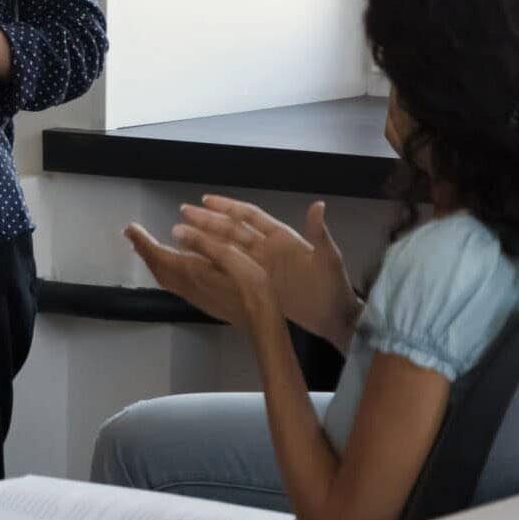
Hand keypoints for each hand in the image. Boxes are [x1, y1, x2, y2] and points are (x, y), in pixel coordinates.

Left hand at [124, 222, 279, 331]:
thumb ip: (203, 243)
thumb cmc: (251, 286)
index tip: (130, 228)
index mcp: (192, 271)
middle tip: (131, 234)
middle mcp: (187, 285)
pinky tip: (168, 267)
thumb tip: (175, 231)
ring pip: (162, 277)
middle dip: (143, 249)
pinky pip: (172, 283)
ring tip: (144, 248)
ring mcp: (193, 296)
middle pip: (156, 267)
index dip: (142, 241)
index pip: (158, 254)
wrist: (262, 321)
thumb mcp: (231, 256)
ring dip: (151, 261)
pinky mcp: (201, 302)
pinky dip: (162, 270)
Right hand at [177, 196, 361, 349]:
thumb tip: (318, 205)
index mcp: (282, 238)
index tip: (205, 199)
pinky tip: (198, 262)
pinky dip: (215, 264)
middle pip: (232, 229)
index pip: (250, 216)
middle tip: (183, 213)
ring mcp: (261, 266)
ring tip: (181, 234)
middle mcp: (267, 248)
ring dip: (206, 240)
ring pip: (228, 248)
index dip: (228, 206)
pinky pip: (232, 270)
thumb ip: (319, 234)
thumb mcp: (330, 260)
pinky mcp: (259, 284)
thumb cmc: (334, 287)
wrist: (337, 319)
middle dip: (208, 220)